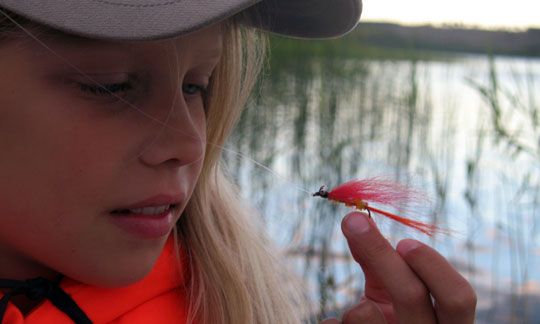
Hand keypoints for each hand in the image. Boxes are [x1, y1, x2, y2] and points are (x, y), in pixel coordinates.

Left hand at [321, 212, 475, 323]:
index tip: (404, 241)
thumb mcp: (391, 296)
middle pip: (410, 294)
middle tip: (355, 224)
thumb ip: (380, 262)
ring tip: (355, 314)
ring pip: (368, 318)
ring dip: (356, 308)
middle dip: (380, 255)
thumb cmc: (390, 322)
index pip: (458, 297)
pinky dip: (333, 323)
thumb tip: (355, 220)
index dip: (433, 266)